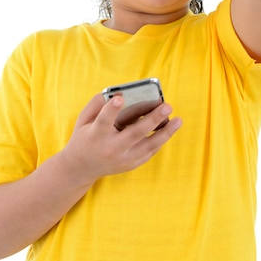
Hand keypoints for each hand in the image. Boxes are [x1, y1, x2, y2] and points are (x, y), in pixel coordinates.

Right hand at [62, 93, 182, 182]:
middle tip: (167, 106)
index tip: (120, 98)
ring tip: (178, 120)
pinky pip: (150, 151)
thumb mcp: (83, 120)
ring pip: (148, 146)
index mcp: (95, 135)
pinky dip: (161, 140)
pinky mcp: (131, 164)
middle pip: (134, 134)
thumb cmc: (84, 136)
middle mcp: (110, 148)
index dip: (111, 110)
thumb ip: (96, 104)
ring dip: (165, 133)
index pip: (103, 122)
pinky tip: (170, 128)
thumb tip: (117, 92)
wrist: (82, 167)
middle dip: (152, 120)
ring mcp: (123, 159)